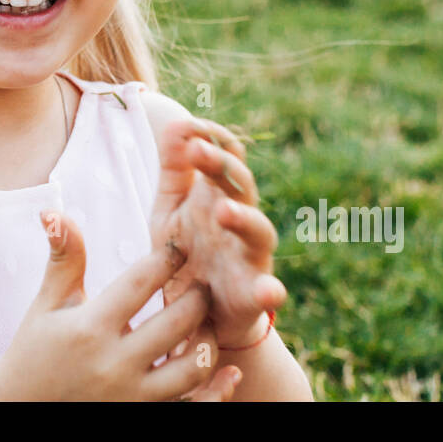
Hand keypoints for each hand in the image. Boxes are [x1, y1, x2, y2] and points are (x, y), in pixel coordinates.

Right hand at [0, 211, 242, 400]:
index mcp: (90, 327)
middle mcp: (114, 363)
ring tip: (206, 324)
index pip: (141, 282)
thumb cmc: (33, 352)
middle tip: (203, 282)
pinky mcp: (141, 417)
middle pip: (178, 322)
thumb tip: (54, 211)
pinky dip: (217, 393)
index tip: (179, 244)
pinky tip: (230, 373)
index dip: (167, 258)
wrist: (18, 410)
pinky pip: (191, 407)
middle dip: (198, 296)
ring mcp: (130, 396)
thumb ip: (64, 259)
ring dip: (208, 342)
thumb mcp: (46, 306)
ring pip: (193, 367)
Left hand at [149, 118, 285, 346]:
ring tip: (225, 210)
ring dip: (244, 218)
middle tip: (199, 151)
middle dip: (222, 165)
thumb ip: (174, 169)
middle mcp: (239, 222)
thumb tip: (176, 123)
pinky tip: (270, 290)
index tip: (191, 126)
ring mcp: (249, 257)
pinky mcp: (253, 295)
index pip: (225, 157)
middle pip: (240, 185)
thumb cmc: (186, 255)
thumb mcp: (171, 209)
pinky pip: (266, 292)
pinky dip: (271, 291)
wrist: (195, 318)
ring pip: (259, 231)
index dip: (212, 138)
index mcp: (216, 197)